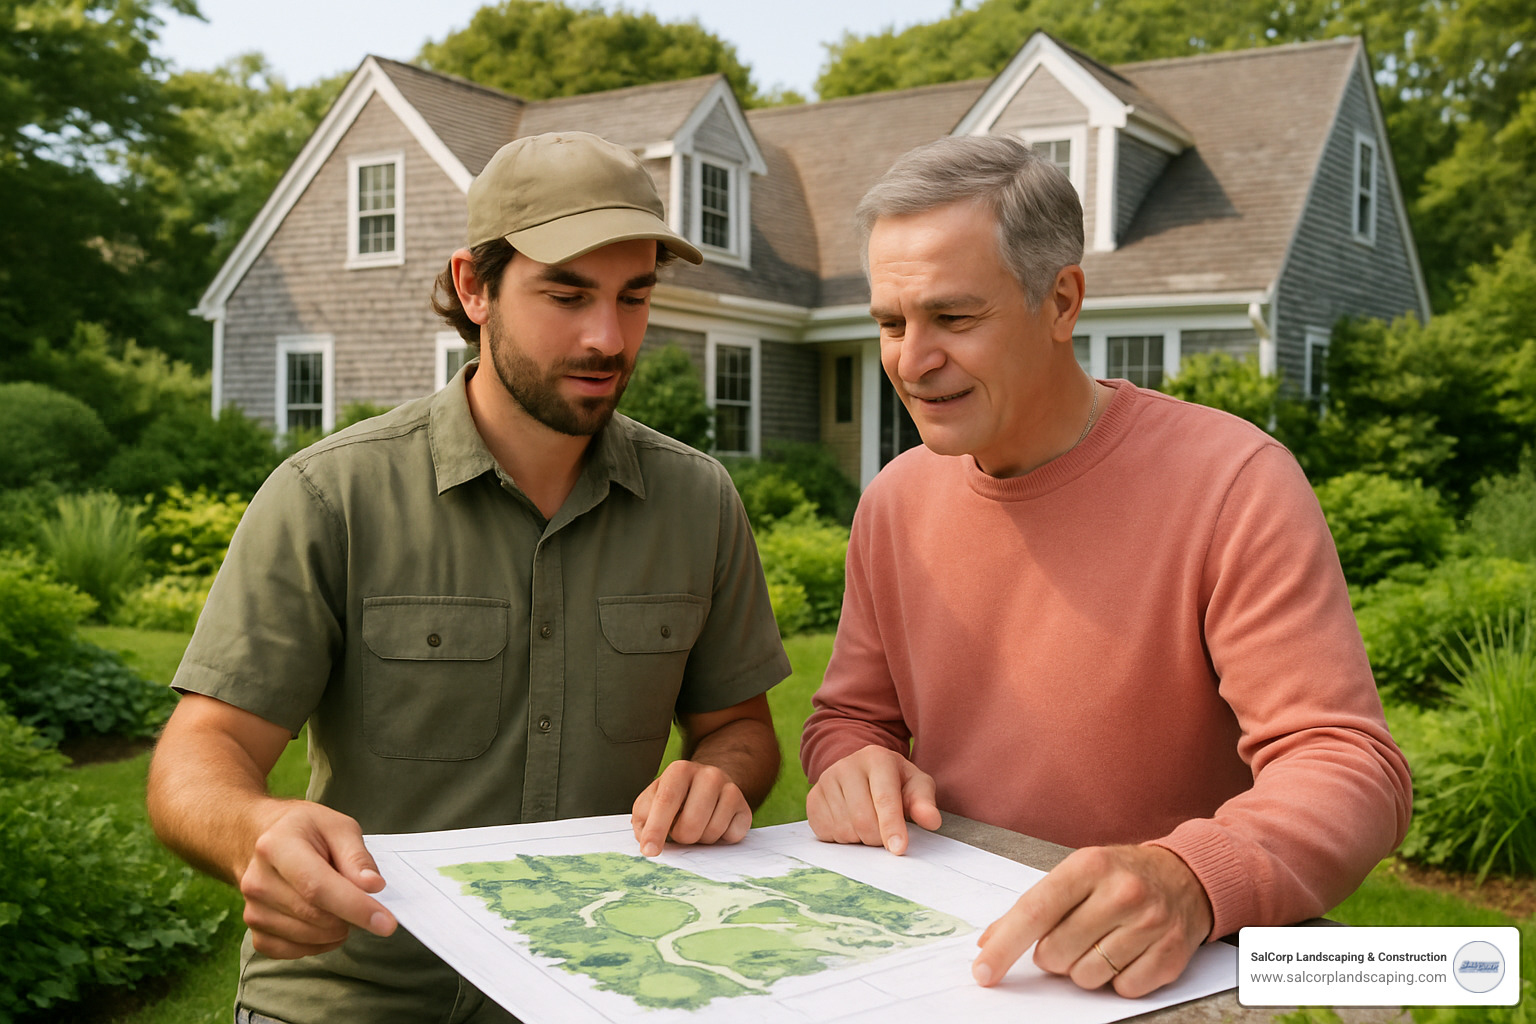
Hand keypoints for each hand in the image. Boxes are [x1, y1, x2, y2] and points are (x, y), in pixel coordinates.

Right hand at [238, 800, 397, 958]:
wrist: (263, 840)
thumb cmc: (306, 831)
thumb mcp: (338, 827)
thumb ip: (357, 856)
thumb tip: (373, 886)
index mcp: (277, 846)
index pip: (318, 887)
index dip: (355, 907)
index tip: (387, 923)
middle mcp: (258, 881)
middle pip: (316, 916)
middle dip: (351, 916)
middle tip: (363, 900)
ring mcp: (253, 909)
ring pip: (309, 938)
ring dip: (337, 929)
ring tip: (340, 903)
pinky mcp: (254, 931)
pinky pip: (295, 951)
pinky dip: (319, 943)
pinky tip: (324, 922)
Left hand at [631, 760, 751, 856]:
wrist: (710, 786)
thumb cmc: (675, 798)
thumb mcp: (652, 802)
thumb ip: (643, 819)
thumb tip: (647, 840)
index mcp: (680, 770)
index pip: (666, 801)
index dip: (656, 829)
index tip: (649, 851)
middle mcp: (709, 774)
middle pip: (690, 825)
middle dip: (681, 837)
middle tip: (679, 829)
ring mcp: (731, 789)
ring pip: (710, 833)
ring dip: (700, 838)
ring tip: (698, 824)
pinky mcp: (745, 808)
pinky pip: (730, 837)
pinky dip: (720, 839)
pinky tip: (715, 825)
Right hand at [805, 745, 941, 854]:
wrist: (860, 771)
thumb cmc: (894, 782)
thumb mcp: (915, 785)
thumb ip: (924, 802)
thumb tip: (931, 821)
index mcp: (877, 758)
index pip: (884, 799)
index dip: (892, 827)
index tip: (898, 850)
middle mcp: (847, 766)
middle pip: (863, 820)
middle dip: (877, 838)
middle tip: (885, 833)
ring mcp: (826, 781)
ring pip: (844, 829)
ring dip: (860, 838)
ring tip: (868, 823)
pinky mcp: (812, 799)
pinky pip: (826, 832)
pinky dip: (842, 837)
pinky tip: (850, 823)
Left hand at [972, 844, 1212, 997]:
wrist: (1186, 877)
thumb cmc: (1120, 875)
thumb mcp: (1077, 873)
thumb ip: (1033, 905)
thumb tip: (989, 943)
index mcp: (1090, 866)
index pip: (1035, 912)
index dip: (1004, 946)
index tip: (983, 970)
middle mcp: (1122, 892)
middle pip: (1056, 952)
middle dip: (1051, 955)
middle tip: (1069, 937)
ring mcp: (1150, 924)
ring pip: (1086, 977)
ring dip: (1083, 968)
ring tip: (1101, 942)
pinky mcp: (1170, 955)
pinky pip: (1122, 990)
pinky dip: (1116, 979)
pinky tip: (1126, 953)